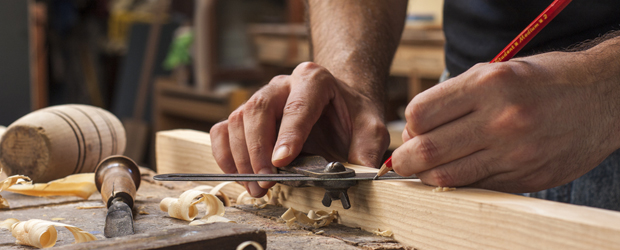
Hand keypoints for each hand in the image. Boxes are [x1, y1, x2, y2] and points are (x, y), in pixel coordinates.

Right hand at [210, 62, 388, 196]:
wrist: (340, 103)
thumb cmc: (353, 114)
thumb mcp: (372, 128)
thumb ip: (368, 149)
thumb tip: (361, 174)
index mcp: (314, 80)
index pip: (297, 106)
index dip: (287, 135)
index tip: (281, 162)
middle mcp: (283, 84)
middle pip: (258, 111)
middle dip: (258, 151)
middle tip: (265, 182)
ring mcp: (261, 97)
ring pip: (237, 121)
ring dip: (241, 158)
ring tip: (256, 188)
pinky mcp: (247, 114)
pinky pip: (224, 130)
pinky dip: (225, 155)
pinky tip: (239, 176)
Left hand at [392, 51, 619, 192]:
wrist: (601, 98)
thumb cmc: (541, 80)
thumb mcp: (496, 71)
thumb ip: (455, 97)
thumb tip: (416, 129)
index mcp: (489, 84)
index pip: (421, 113)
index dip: (409, 126)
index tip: (412, 130)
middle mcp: (501, 119)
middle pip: (428, 150)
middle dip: (405, 159)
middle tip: (403, 160)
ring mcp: (515, 153)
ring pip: (448, 176)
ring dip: (427, 175)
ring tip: (427, 168)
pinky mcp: (526, 177)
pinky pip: (477, 187)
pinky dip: (459, 183)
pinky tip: (459, 172)